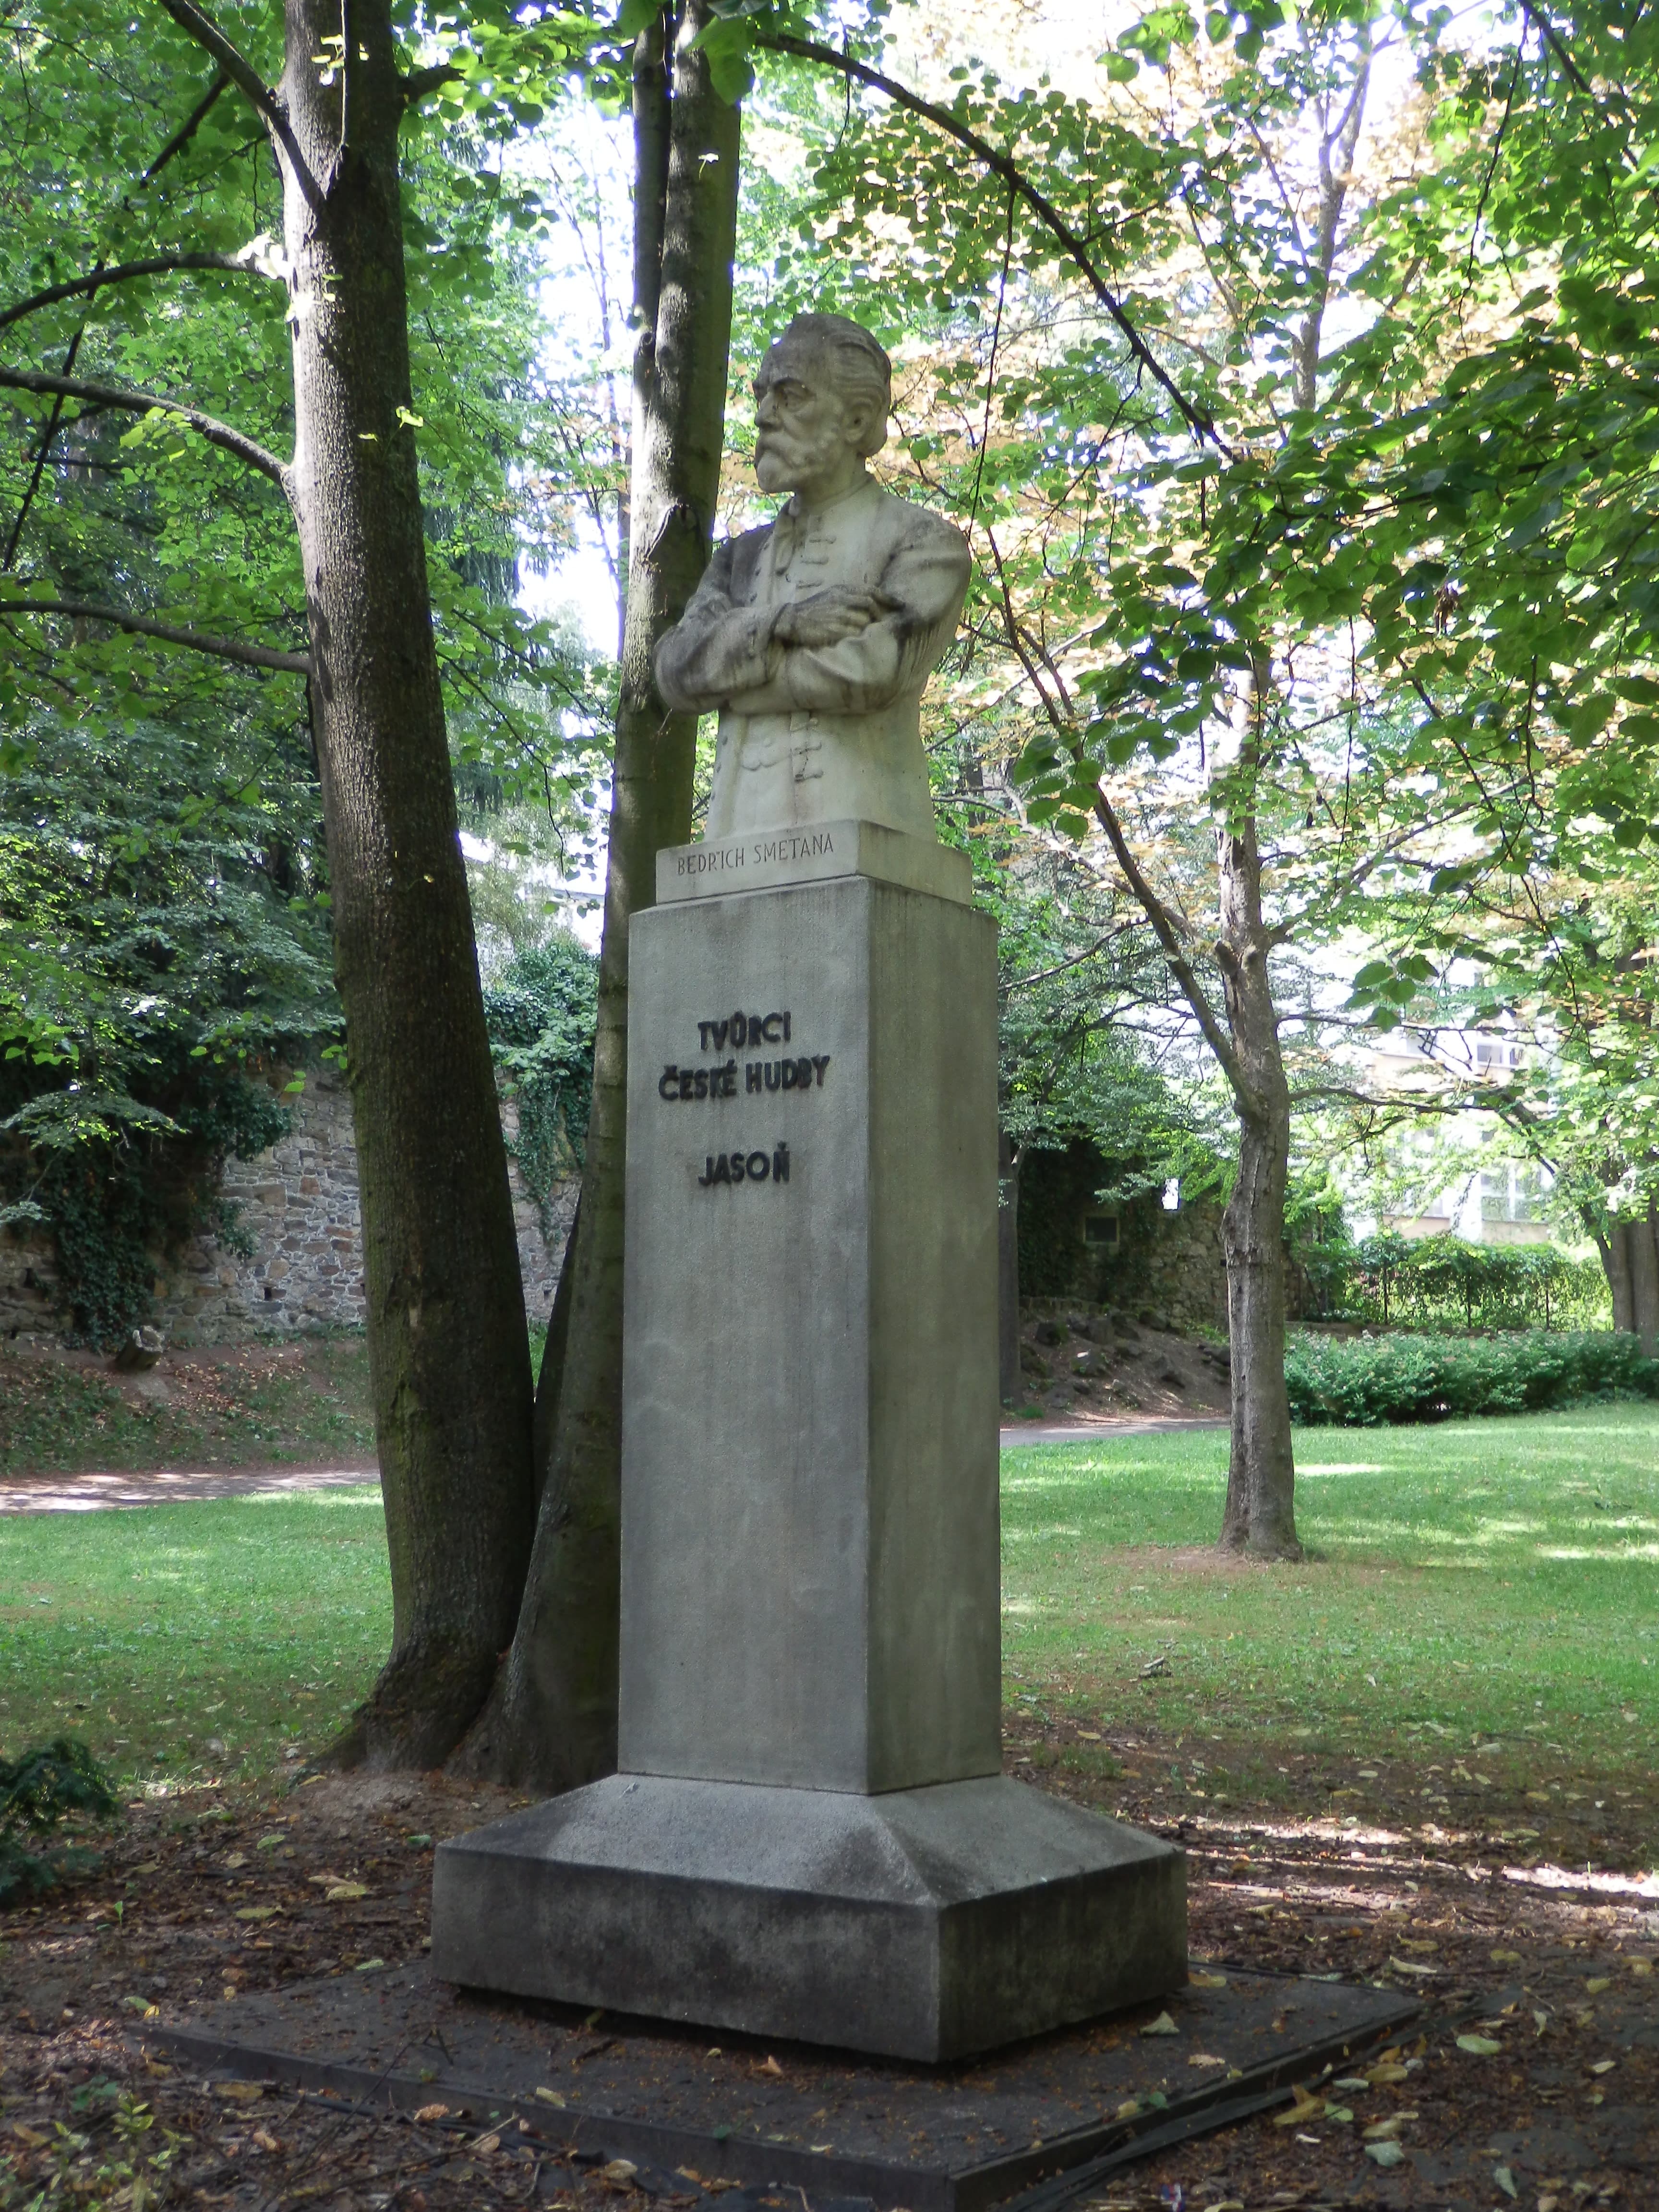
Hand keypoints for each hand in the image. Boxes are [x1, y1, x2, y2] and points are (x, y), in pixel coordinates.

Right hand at [773, 586, 896, 648]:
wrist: (791, 621)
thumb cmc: (814, 610)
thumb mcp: (831, 595)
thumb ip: (850, 596)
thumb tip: (872, 602)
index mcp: (842, 590)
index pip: (871, 591)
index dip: (888, 598)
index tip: (901, 605)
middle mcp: (841, 600)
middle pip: (871, 605)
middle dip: (879, 616)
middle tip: (883, 624)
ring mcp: (838, 615)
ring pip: (864, 622)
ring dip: (867, 629)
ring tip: (864, 634)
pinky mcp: (834, 630)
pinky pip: (854, 635)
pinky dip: (858, 638)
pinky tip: (855, 641)